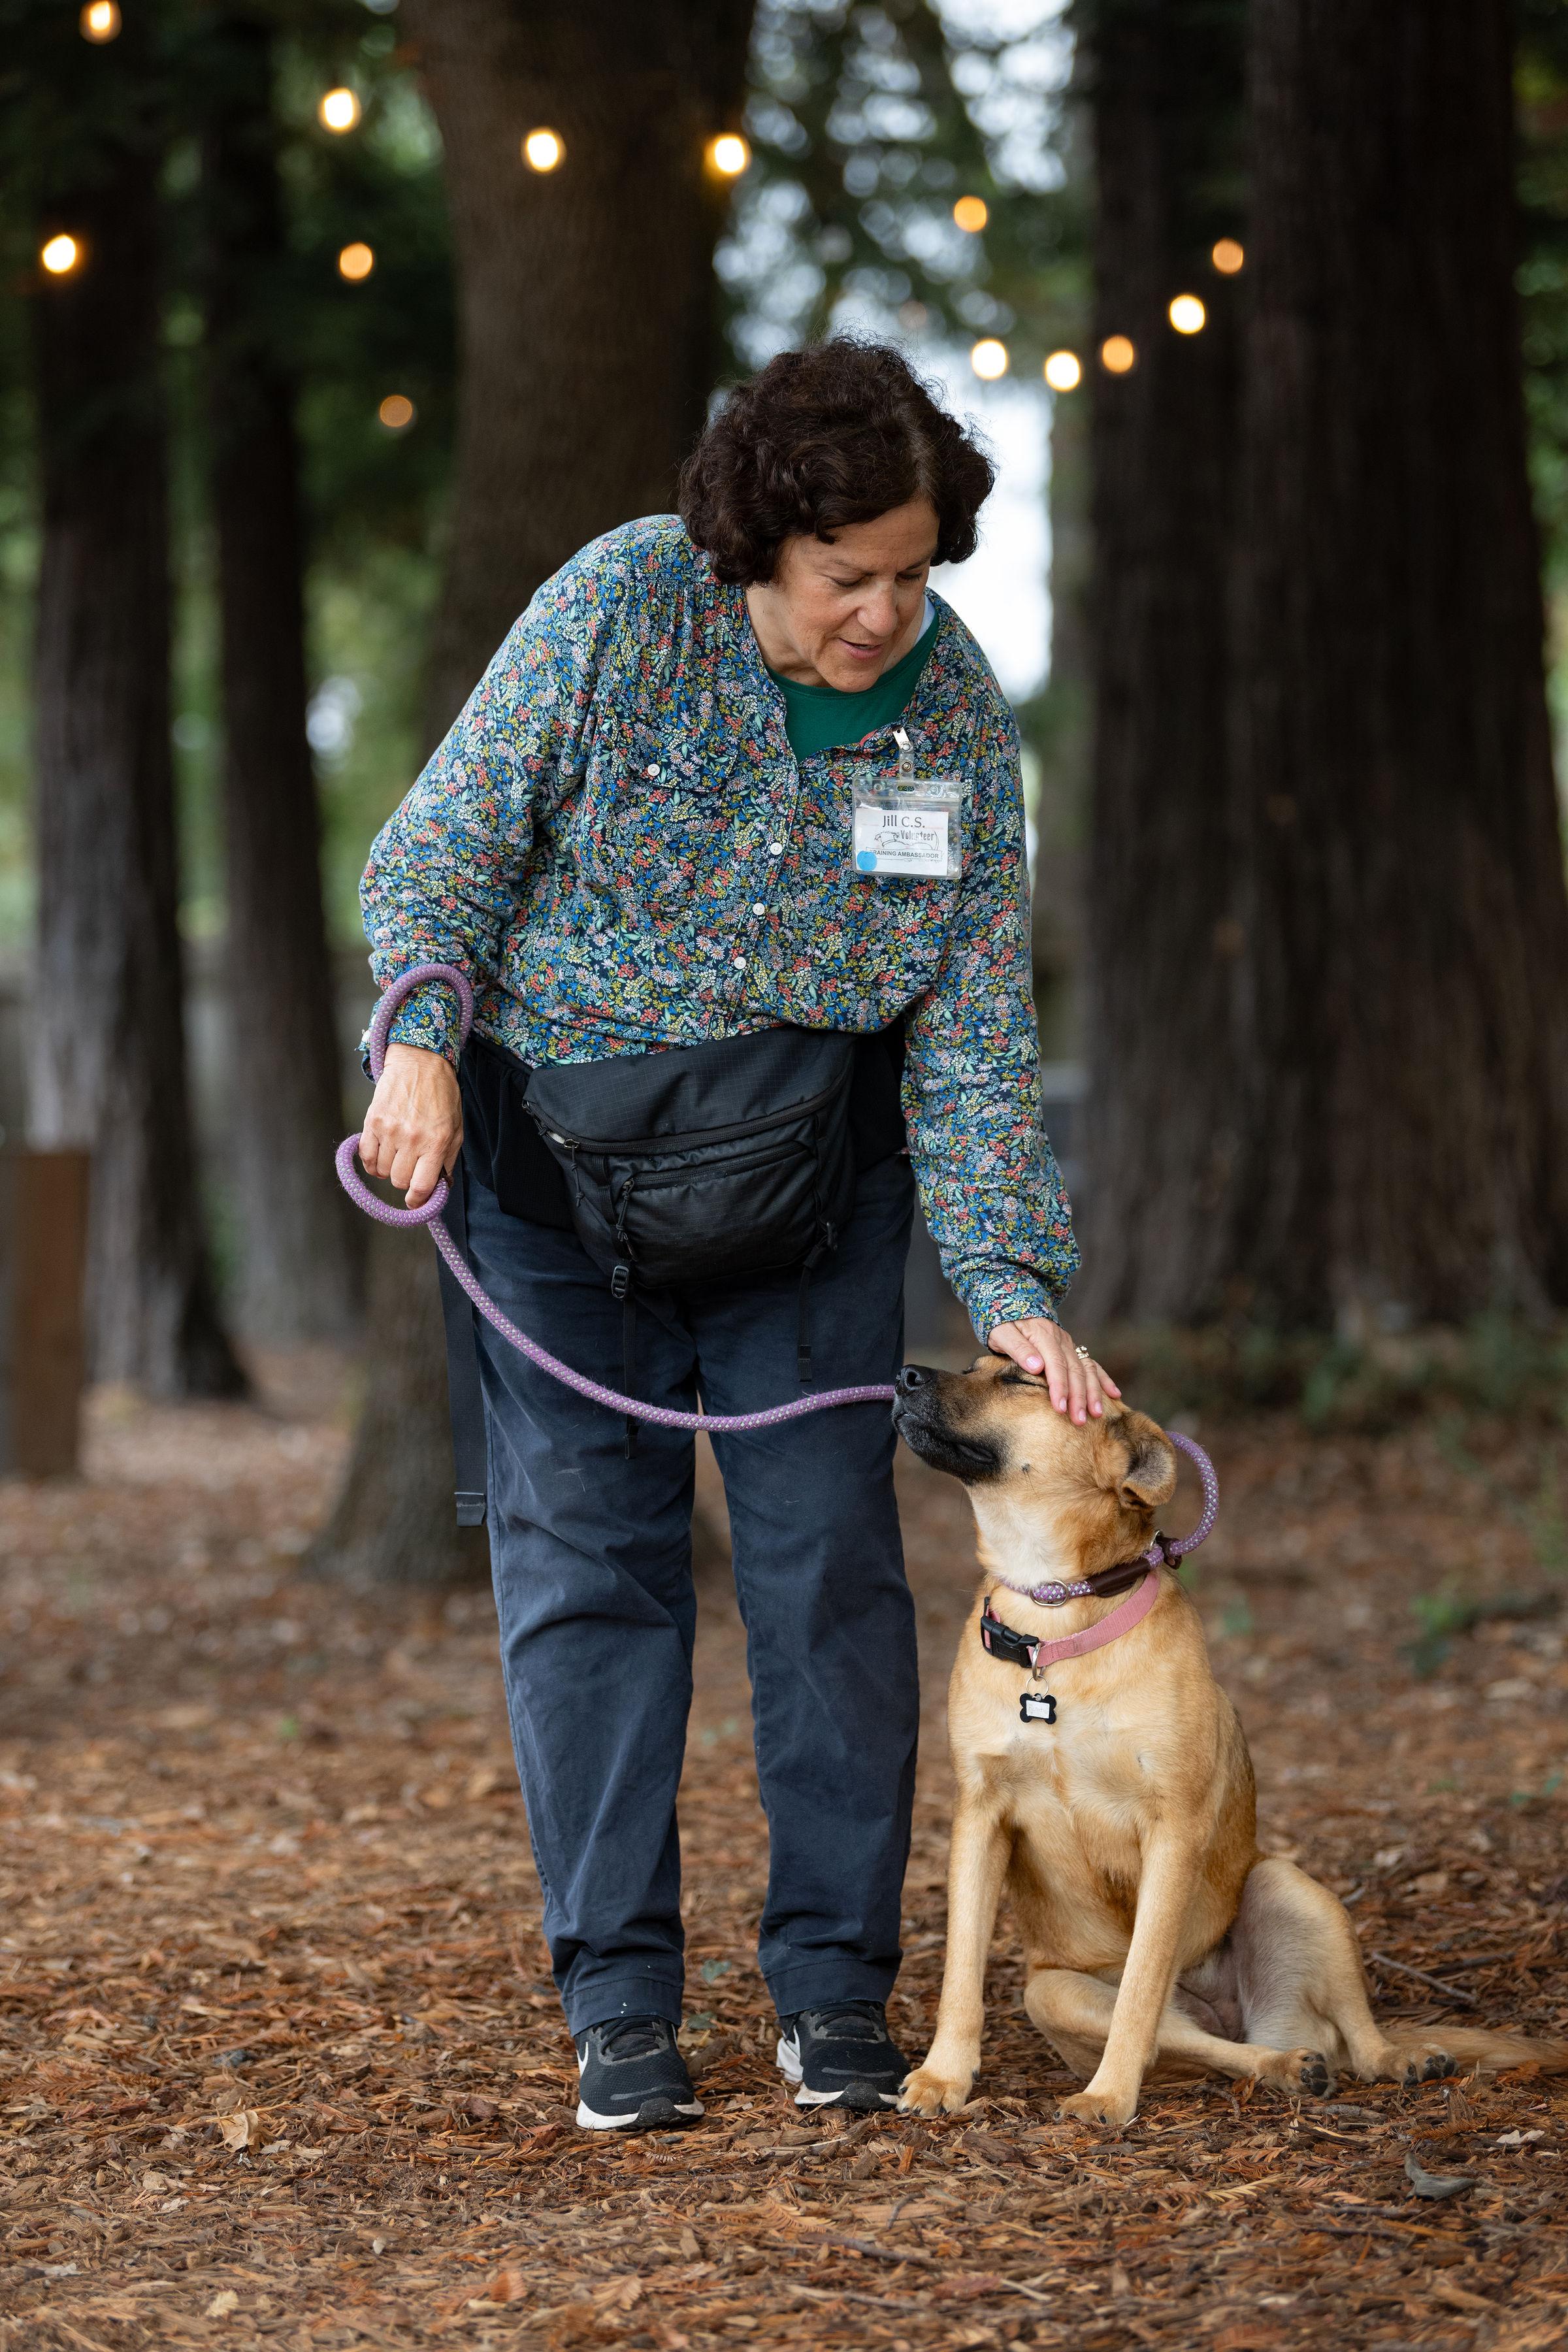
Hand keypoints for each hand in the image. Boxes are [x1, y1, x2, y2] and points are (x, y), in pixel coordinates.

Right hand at [359, 1043, 462, 1210]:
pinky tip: (381, 1155)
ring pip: (382, 1172)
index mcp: (436, 1142)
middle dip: (406, 1180)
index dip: (418, 1201)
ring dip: (390, 1168)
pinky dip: (372, 1162)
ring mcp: (389, 1131)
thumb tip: (438, 1187)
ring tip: (399, 1153)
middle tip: (412, 1166)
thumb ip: (447, 1160)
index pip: (422, 1186)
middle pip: (399, 1181)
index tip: (416, 1202)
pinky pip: (366, 1157)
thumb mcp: (456, 1128)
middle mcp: (412, 1139)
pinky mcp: (372, 1122)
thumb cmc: (442, 1096)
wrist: (420, 1063)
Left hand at [986, 1317, 1121, 1425]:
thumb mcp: (1001, 1332)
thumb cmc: (1002, 1322)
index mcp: (1043, 1335)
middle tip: (1079, 1420)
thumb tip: (1036, 1366)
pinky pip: (1092, 1364)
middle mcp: (1060, 1339)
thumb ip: (1017, 1348)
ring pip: (1087, 1369)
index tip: (1060, 1408)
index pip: (1055, 1364)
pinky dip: (1103, 1380)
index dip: (1059, 1387)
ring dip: (1093, 1392)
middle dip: (1079, 1397)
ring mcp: (1069, 1344)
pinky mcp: (1072, 1348)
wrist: (1013, 1302)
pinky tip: (1115, 1395)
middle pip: (1074, 1370)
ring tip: (1097, 1414)